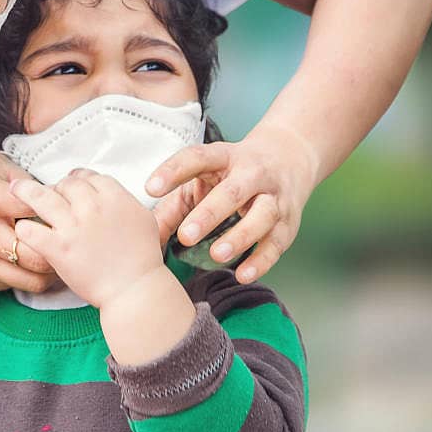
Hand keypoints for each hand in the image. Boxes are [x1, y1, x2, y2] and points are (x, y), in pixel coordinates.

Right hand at [0, 151, 56, 292]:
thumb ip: (20, 177)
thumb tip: (51, 191)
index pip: (35, 207)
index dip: (55, 207)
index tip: (61, 204)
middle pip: (40, 255)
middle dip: (60, 248)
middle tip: (66, 239)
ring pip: (32, 281)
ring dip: (48, 270)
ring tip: (52, 254)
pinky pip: (12, 285)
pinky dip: (24, 275)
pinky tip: (24, 259)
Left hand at [11, 170, 163, 308]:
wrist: (134, 288)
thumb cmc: (143, 258)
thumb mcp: (143, 219)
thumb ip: (123, 201)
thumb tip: (110, 193)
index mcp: (114, 197)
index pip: (89, 176)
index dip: (78, 179)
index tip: (72, 185)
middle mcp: (92, 207)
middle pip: (66, 184)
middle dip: (57, 187)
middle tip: (51, 195)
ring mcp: (73, 227)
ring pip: (41, 198)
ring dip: (26, 192)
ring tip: (15, 189)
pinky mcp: (58, 248)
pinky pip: (31, 231)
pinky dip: (25, 229)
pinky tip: (23, 229)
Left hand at [147, 122, 318, 282]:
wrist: (289, 157)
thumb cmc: (232, 174)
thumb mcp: (203, 178)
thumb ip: (173, 208)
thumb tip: (142, 241)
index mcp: (223, 157)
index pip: (196, 158)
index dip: (173, 171)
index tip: (150, 188)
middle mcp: (251, 173)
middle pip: (232, 192)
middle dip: (209, 215)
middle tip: (185, 236)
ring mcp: (273, 196)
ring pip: (262, 216)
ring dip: (240, 237)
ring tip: (217, 255)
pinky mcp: (289, 221)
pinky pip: (277, 242)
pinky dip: (261, 260)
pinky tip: (243, 274)